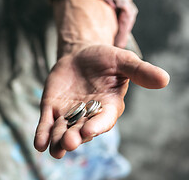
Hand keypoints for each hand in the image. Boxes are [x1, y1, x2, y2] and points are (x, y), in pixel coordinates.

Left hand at [33, 0, 169, 158]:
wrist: (81, 54)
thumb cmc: (106, 59)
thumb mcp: (123, 61)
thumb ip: (139, 71)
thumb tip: (164, 79)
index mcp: (108, 107)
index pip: (103, 120)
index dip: (96, 125)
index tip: (89, 130)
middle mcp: (88, 116)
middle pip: (81, 130)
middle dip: (75, 137)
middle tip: (69, 142)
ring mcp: (68, 114)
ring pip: (63, 131)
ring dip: (58, 140)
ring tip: (55, 149)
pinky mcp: (52, 109)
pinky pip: (47, 123)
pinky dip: (43, 134)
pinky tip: (39, 144)